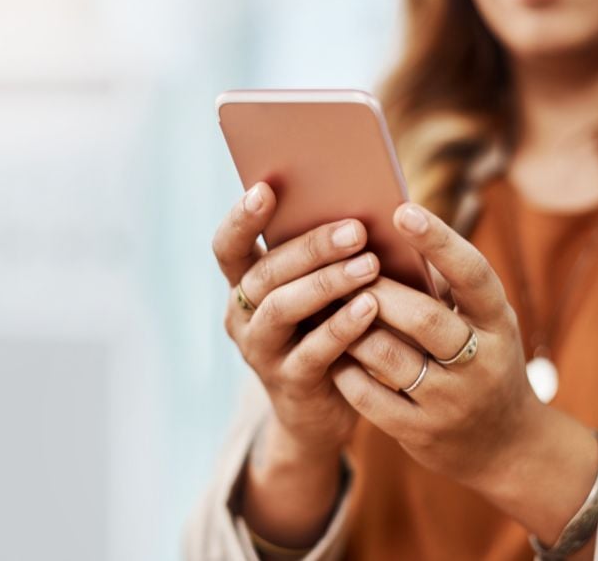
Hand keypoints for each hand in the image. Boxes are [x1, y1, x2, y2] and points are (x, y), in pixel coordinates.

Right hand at [212, 181, 379, 457]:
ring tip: (368, 265)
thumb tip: (358, 208)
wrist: (319, 409)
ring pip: (282, 309)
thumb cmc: (322, 330)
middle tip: (356, 230)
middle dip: (310, 248)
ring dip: (326, 283)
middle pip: (264, 274)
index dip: (241, 219)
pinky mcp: (289, 383)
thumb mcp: (314, 294)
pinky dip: (341, 327)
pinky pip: (313, 352)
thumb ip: (318, 261)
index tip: (266, 189)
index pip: (227, 247)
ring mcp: (261, 352)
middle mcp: (243, 316)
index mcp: (244, 286)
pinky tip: (370, 306)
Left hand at [331, 202, 597, 545]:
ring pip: (387, 356)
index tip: (403, 210)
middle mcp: (481, 363)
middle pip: (422, 317)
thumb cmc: (486, 361)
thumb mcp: (485, 322)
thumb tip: (393, 235)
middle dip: (376, 290)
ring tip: (328, 305)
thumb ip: (449, 287)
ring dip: (351, 327)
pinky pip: (368, 396)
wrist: (506, 445)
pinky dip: (345, 369)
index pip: (473, 275)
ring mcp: (451, 403)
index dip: (439, 241)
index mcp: (499, 323)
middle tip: (343, 268)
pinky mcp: (421, 432)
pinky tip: (332, 351)